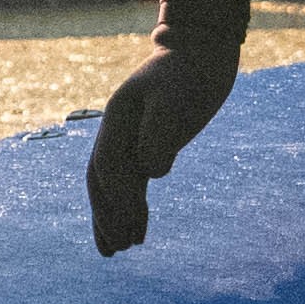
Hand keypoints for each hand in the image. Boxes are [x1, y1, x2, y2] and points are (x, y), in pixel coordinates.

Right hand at [84, 33, 243, 254]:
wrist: (201, 51)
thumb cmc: (191, 72)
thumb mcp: (178, 99)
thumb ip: (160, 135)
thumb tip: (150, 174)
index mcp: (117, 117)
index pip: (108, 165)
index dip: (115, 197)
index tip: (128, 223)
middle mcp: (116, 130)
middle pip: (102, 181)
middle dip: (107, 215)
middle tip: (117, 249)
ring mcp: (130, 139)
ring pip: (114, 186)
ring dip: (114, 218)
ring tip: (118, 251)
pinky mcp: (148, 146)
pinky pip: (133, 182)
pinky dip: (131, 206)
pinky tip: (136, 229)